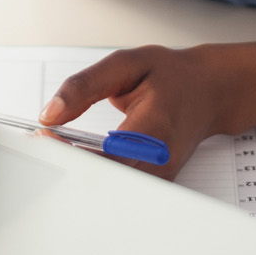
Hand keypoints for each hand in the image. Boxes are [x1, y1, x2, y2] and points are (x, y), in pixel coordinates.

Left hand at [38, 44, 228, 180]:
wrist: (210, 90)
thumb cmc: (174, 75)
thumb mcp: (126, 64)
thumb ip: (85, 86)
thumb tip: (51, 113)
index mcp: (154, 127)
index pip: (105, 155)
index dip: (69, 151)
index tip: (45, 135)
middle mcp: (159, 159)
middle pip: (104, 181)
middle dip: (68, 164)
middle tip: (45, 143)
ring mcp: (160, 175)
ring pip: (110, 190)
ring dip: (79, 171)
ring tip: (60, 146)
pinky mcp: (156, 182)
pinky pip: (120, 187)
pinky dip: (96, 174)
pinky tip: (81, 155)